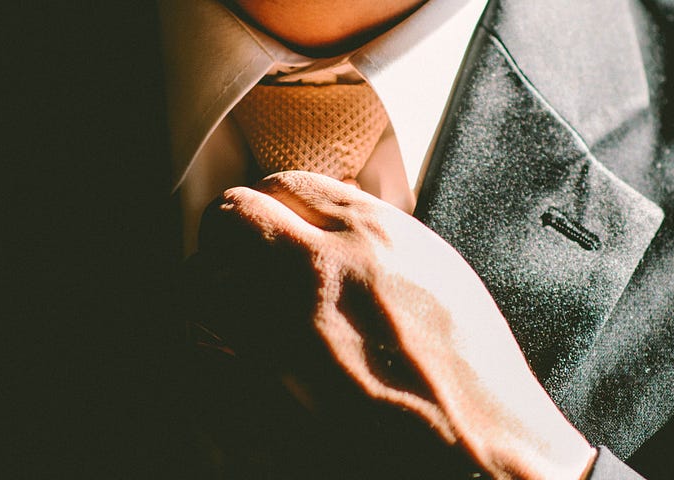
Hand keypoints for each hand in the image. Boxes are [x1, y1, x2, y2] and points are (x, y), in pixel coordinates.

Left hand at [199, 171, 596, 478]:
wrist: (476, 452)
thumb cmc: (472, 376)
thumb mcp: (439, 276)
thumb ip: (377, 241)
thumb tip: (328, 225)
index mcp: (371, 236)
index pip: (286, 184)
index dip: (273, 202)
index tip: (270, 219)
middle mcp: (316, 271)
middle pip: (231, 220)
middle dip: (229, 235)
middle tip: (235, 255)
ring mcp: (279, 332)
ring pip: (200, 281)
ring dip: (210, 289)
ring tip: (226, 306)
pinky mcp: (256, 392)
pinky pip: (197, 349)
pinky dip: (205, 347)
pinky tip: (227, 358)